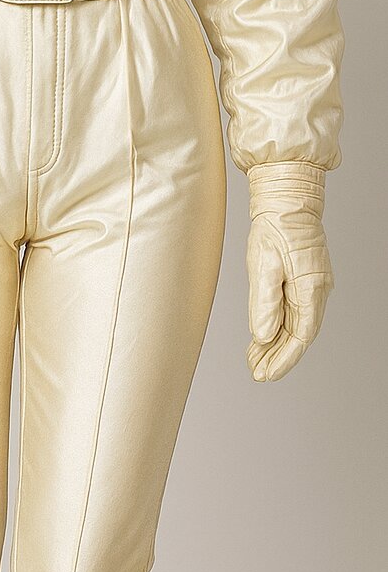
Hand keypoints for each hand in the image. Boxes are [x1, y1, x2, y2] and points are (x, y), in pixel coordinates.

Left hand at [245, 162, 334, 381]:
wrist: (287, 195)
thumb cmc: (274, 224)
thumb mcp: (263, 262)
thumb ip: (264, 302)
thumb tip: (262, 336)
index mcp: (311, 288)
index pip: (300, 336)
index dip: (283, 360)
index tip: (264, 375)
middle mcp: (318, 289)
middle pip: (299, 334)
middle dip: (278, 357)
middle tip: (256, 372)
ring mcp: (313, 283)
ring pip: (297, 324)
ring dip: (277, 344)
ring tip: (255, 360)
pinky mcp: (304, 277)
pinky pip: (294, 310)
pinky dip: (279, 326)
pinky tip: (264, 335)